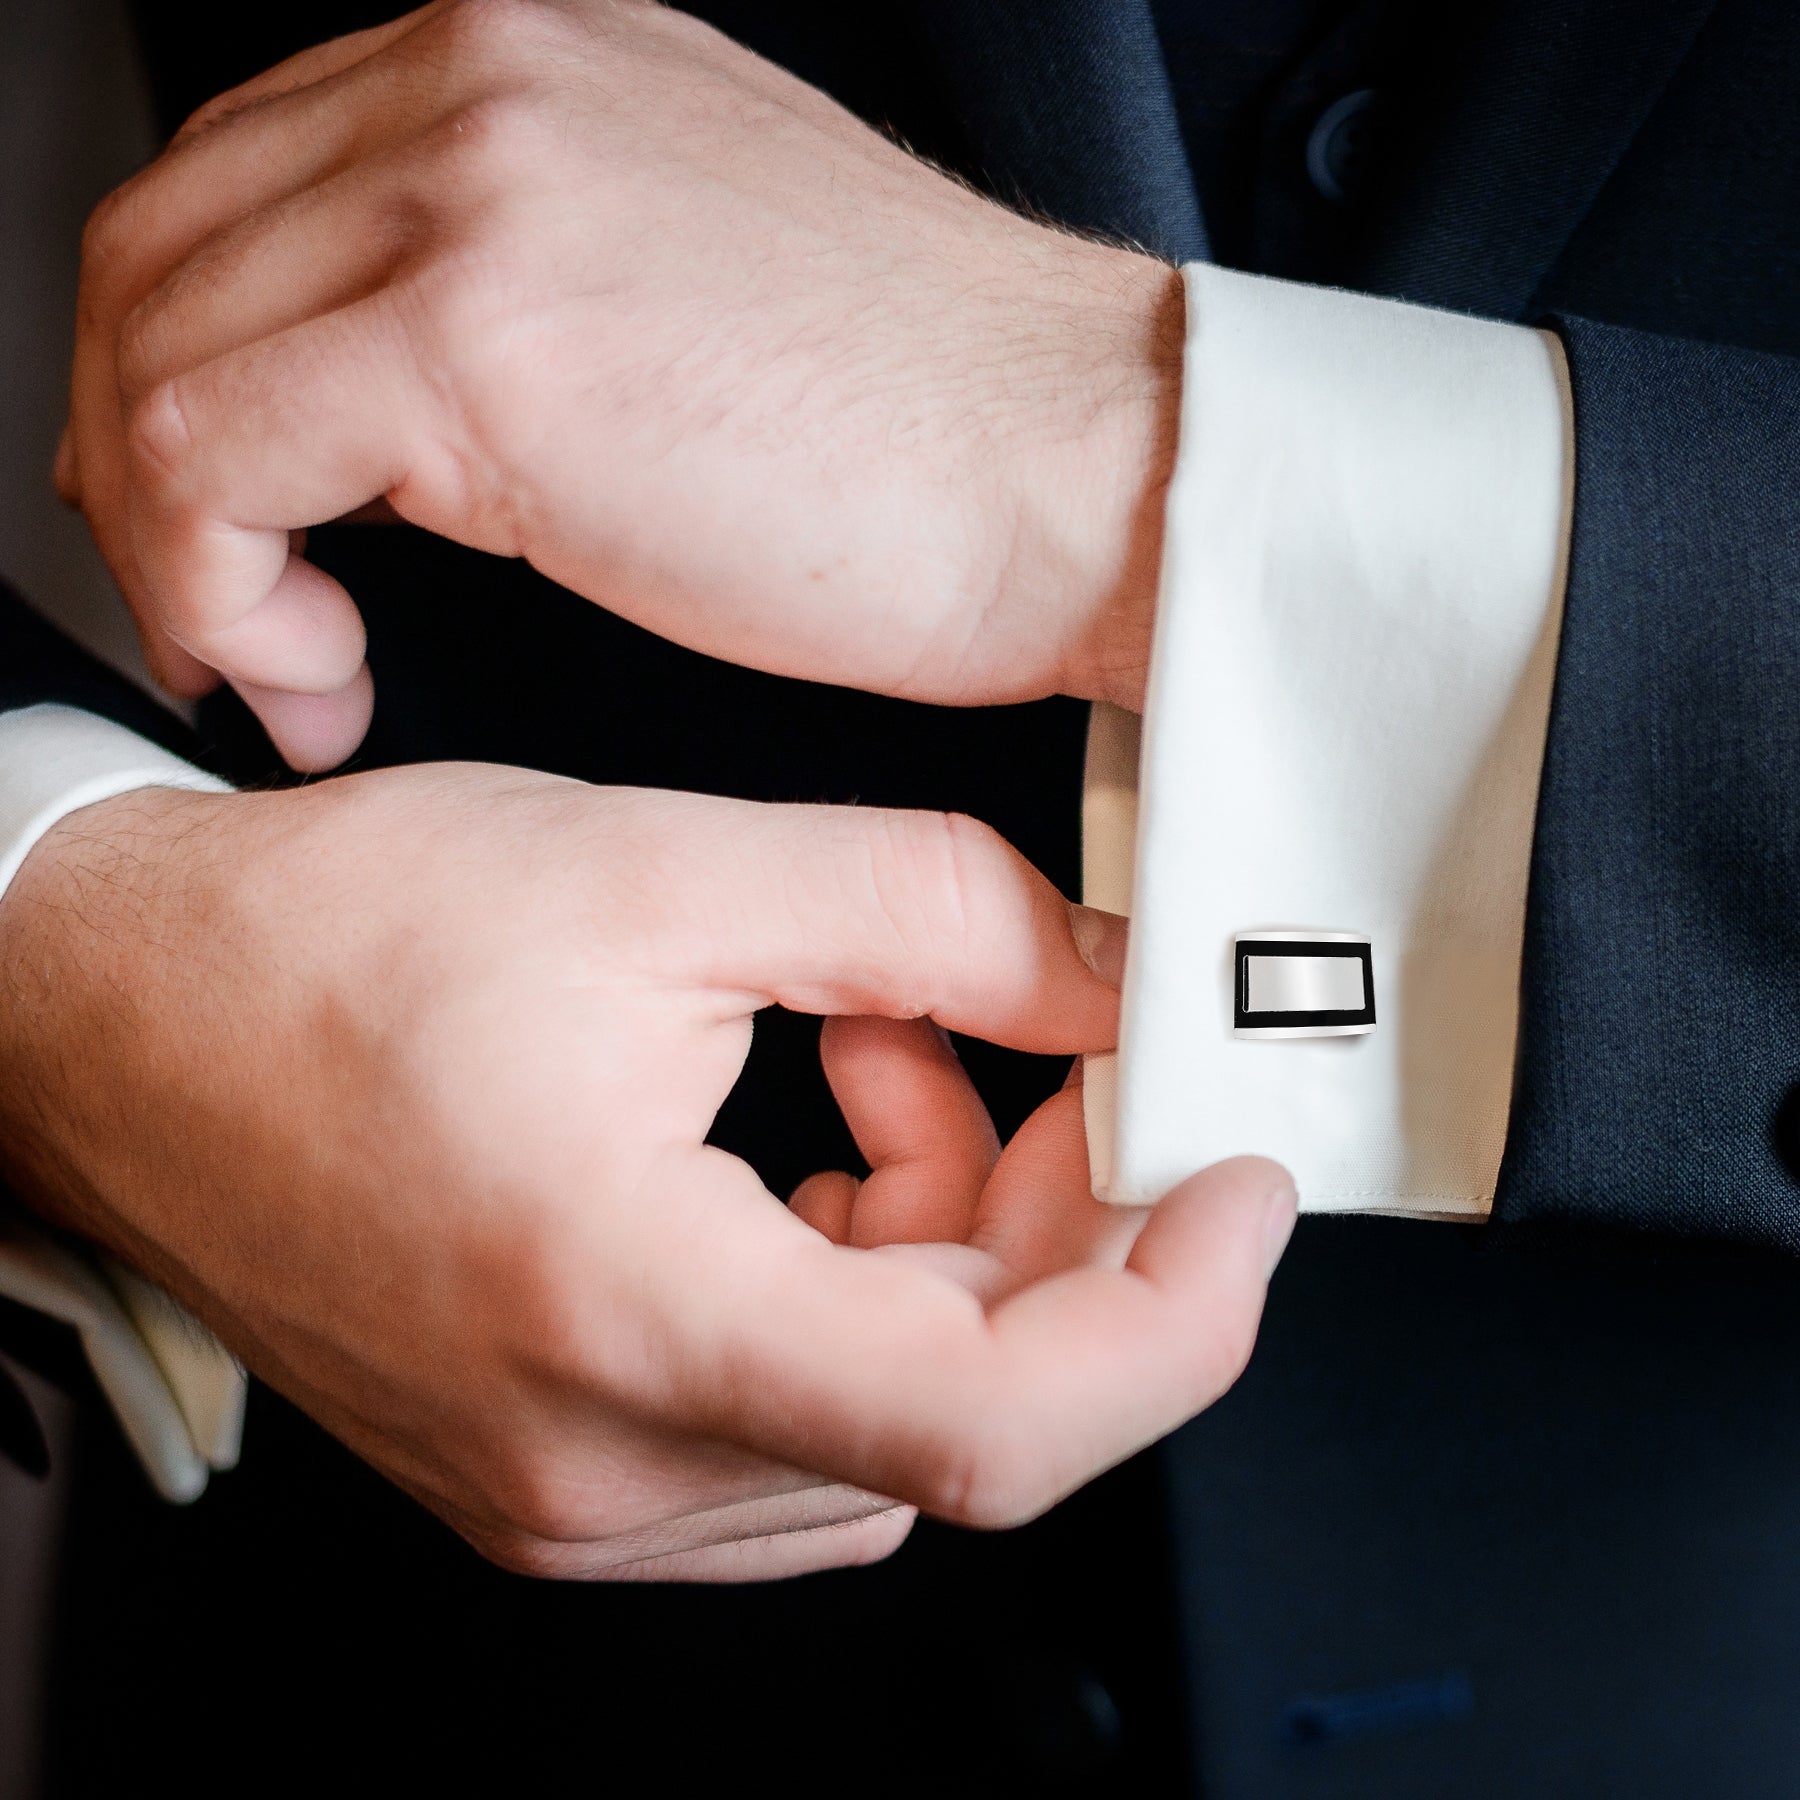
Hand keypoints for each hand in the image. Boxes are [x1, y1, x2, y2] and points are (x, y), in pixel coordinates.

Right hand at [0, 768, 1291, 1577]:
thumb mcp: (663, 871)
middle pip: (959, 1407)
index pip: (991, 1427)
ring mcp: (573, 1484)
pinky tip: (811, 1131)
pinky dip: (857, 1276)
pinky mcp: (559, 1459)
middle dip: (1056, 1226)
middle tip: (1051, 1054)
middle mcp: (596, 1453)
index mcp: (621, 1310)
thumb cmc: (326, 944)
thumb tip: (1108, 979)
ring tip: (876, 1049)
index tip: (1236, 1193)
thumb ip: (930, 916)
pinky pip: (796, 1413)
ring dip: (947, 1239)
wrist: (124, 1016)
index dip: (1171, 1319)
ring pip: (889, 1411)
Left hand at [61, 0, 1180, 769]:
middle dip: (146, 463)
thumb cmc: (940, 428)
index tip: (230, 520)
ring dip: (179, 546)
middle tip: (222, 605)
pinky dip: (217, 590)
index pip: (239, 186)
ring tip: (288, 666)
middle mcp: (478, 86)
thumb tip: (398, 393)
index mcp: (529, 69)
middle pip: (160, 253)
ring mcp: (473, 192)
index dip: (185, 370)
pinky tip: (318, 676)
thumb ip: (531, 287)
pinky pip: (207, 457)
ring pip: (153, 352)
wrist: (1090, 471)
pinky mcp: (479, 337)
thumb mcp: (694, 295)